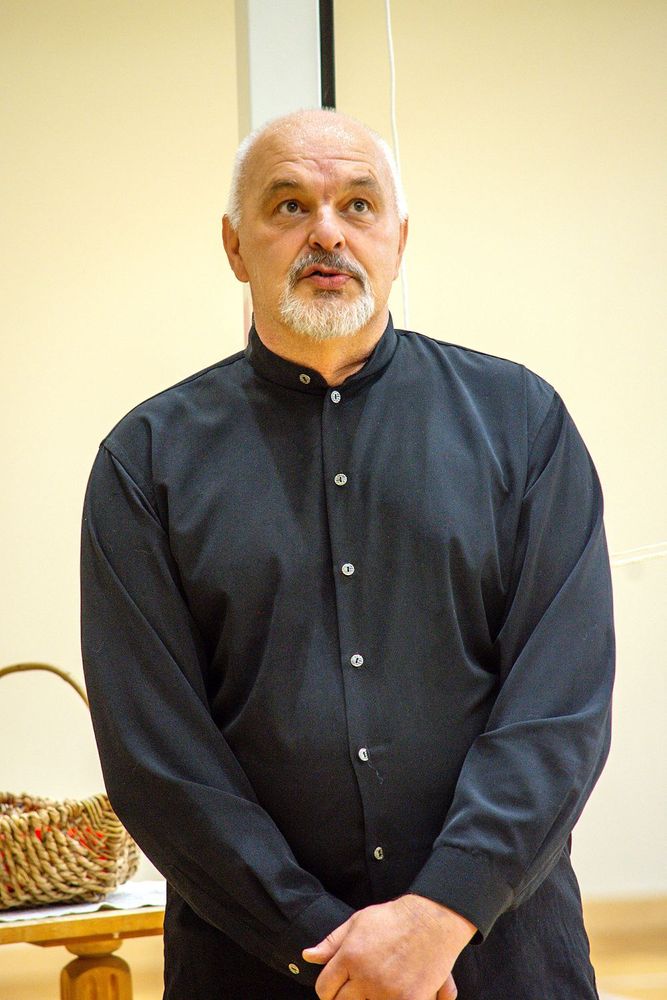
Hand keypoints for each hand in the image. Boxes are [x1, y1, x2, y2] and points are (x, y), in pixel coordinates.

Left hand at [302, 894, 475, 999]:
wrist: (432, 921)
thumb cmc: (393, 919)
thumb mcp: (358, 922)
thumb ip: (331, 942)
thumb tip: (307, 956)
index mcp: (350, 956)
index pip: (324, 988)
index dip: (327, 991)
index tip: (334, 990)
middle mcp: (365, 976)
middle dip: (344, 999)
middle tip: (355, 991)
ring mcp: (387, 991)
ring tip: (375, 988)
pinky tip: (392, 994)